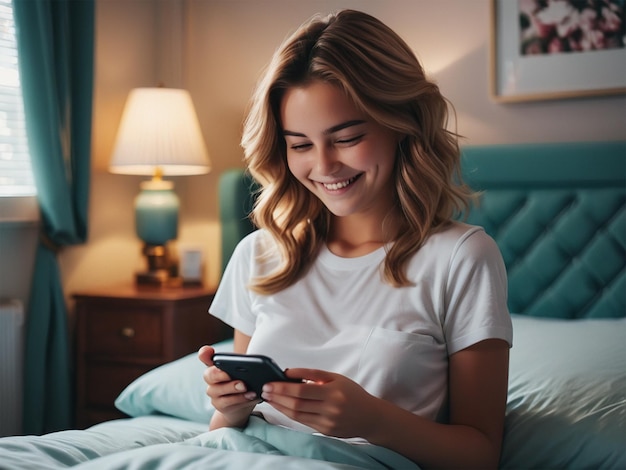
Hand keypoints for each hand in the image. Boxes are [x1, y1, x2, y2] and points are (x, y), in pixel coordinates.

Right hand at [197, 345, 259, 427]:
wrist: (239, 406)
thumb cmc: (241, 382)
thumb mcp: (244, 371)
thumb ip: (244, 363)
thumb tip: (254, 361)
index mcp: (215, 365)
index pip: (205, 355)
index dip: (205, 353)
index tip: (210, 351)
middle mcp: (211, 379)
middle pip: (210, 374)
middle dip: (221, 374)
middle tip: (236, 375)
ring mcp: (213, 393)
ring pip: (218, 390)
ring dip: (233, 388)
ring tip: (246, 387)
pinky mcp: (219, 405)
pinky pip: (227, 402)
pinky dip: (240, 399)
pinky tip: (250, 395)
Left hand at [260, 368, 377, 438]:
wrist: (370, 416)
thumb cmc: (352, 393)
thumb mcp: (336, 378)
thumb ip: (313, 374)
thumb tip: (289, 373)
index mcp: (333, 392)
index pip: (301, 391)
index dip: (283, 388)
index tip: (269, 383)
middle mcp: (330, 409)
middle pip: (297, 404)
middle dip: (277, 397)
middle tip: (264, 390)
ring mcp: (327, 422)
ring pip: (297, 415)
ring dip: (280, 406)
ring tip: (269, 398)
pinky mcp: (325, 431)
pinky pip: (303, 421)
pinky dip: (289, 414)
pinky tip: (282, 407)